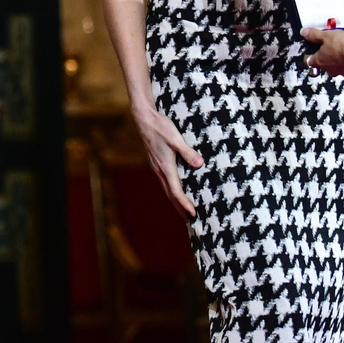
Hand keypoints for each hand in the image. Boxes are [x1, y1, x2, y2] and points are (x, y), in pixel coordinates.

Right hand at [132, 103, 204, 218]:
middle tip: (190, 223)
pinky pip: (165, 183)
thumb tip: (200, 164)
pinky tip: (176, 191)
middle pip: (171, 195)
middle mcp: (160, 170)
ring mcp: (157, 167)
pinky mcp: (156, 163)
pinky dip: (172, 192)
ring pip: (167, 190)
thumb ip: (187, 152)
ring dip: (176, 202)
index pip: (176, 191)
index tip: (194, 215)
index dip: (185, 204)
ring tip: (184, 213)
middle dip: (180, 209)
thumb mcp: (175, 138)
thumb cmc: (160, 127)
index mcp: (165, 167)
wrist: (143, 119)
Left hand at [300, 27, 343, 75]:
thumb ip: (313, 35)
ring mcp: (342, 73)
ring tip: (343, 52)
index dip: (308, 55)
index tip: (310, 50)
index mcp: (319, 62)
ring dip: (338, 61)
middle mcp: (329, 70)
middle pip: (324, 65)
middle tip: (331, 48)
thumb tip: (302, 32)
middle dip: (326, 58)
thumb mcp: (325, 35)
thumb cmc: (340, 44)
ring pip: (337, 67)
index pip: (308, 61)